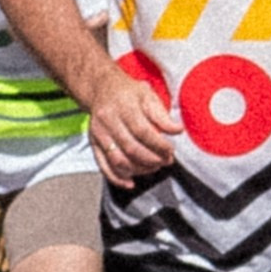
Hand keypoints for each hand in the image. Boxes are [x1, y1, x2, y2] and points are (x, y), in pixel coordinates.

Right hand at [87, 58, 181, 190]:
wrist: (101, 88)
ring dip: (139, 170)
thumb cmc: (126, 92)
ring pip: (118, 160)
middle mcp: (108, 121)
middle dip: (152, 159)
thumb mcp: (147, 95)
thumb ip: (162, 115)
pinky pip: (104, 166)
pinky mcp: (93, 144)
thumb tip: (177, 130)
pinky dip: (117, 179)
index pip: (143, 131)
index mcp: (123, 107)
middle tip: (166, 161)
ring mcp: (99, 134)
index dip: (159, 145)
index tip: (170, 151)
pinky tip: (130, 183)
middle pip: (131, 148)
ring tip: (153, 167)